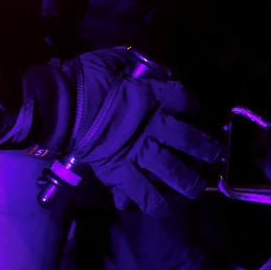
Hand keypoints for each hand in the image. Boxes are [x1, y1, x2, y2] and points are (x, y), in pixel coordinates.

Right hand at [32, 49, 221, 214]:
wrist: (56, 107)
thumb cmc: (80, 80)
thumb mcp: (107, 60)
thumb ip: (126, 62)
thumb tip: (140, 67)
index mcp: (148, 95)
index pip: (182, 98)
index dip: (194, 104)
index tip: (197, 109)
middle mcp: (150, 125)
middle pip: (188, 138)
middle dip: (205, 148)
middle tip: (214, 155)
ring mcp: (136, 151)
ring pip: (173, 170)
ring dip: (189, 181)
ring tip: (195, 189)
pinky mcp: (119, 171)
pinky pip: (142, 192)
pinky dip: (153, 203)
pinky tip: (162, 209)